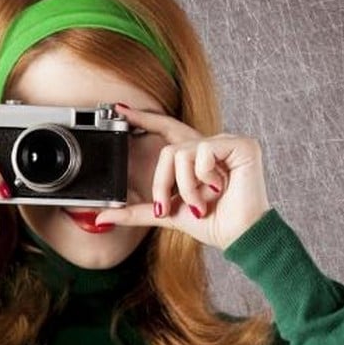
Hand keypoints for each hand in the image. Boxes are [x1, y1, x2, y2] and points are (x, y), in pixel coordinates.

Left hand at [95, 104, 270, 250]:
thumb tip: (102, 218)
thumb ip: (136, 212)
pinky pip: (204, 152)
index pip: (166, 129)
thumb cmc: (211, 224)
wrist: (239, 236)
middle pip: (169, 150)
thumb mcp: (166, 214)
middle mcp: (210, 145)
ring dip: (186, 187)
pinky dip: (205, 177)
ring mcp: (226, 142)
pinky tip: (220, 188)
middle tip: (165, 207)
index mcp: (194, 156)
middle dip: (162, 183)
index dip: (144, 118)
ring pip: (183, 153)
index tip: (119, 109)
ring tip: (201, 204)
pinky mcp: (241, 144)